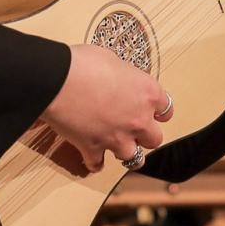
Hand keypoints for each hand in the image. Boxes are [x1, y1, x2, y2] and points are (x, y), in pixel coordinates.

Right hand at [40, 44, 167, 172]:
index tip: (153, 112)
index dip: (159, 112)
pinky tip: (92, 157)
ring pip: (133, 158)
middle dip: (145, 136)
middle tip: (134, 130)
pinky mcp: (93, 149)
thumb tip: (118, 79)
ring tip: (118, 147)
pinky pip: (97, 165)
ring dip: (125, 153)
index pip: (166, 110)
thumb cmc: (85, 63)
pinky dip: (94, 162)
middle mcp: (138, 119)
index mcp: (147, 94)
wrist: (58, 79)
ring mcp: (117, 138)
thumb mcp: (113, 61)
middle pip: (154, 139)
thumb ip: (123, 77)